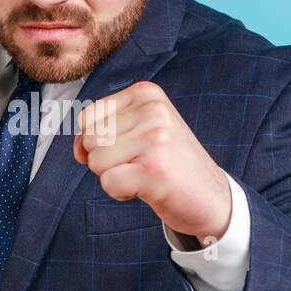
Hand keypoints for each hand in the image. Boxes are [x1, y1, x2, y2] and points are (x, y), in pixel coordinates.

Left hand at [72, 80, 230, 242]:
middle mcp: (153, 110)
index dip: (97, 142)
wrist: (212, 197)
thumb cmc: (170, 164)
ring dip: (115, 176)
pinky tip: (148, 188)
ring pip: (96, 162)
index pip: (88, 117)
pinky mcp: (154, 169)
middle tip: (140, 164)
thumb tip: (78, 150)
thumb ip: (104, 129)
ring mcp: (155, 138)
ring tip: (145, 174)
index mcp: (147, 93)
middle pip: (90, 140)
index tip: (130, 149)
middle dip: (106, 161)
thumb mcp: (142, 129)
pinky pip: (108, 183)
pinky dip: (121, 193)